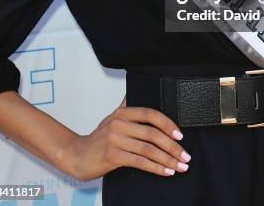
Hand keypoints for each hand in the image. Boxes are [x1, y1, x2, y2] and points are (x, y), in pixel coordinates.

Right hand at [67, 94, 190, 180]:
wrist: (78, 155)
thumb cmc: (99, 138)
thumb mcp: (113, 118)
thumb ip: (127, 106)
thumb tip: (137, 91)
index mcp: (123, 113)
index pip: (150, 114)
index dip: (167, 124)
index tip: (180, 135)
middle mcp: (119, 124)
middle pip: (152, 133)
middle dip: (172, 146)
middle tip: (185, 155)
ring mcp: (116, 140)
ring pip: (148, 149)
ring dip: (168, 159)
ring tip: (180, 166)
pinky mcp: (113, 156)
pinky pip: (140, 162)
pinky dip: (156, 168)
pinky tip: (166, 172)